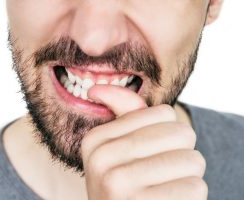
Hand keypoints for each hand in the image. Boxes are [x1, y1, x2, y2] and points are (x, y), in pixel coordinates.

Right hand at [81, 85, 206, 199]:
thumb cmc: (126, 183)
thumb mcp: (117, 149)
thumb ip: (121, 115)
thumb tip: (96, 88)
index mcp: (95, 140)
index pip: (164, 113)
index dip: (168, 134)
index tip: (148, 154)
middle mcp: (101, 161)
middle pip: (181, 133)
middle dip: (181, 153)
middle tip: (161, 173)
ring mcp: (119, 186)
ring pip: (192, 160)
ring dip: (188, 176)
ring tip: (165, 187)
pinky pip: (194, 187)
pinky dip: (189, 195)